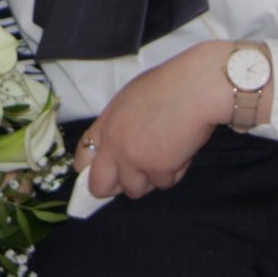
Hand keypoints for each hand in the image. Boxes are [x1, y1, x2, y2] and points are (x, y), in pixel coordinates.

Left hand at [73, 42, 265, 201]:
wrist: (195, 88)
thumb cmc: (169, 86)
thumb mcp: (130, 101)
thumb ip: (119, 126)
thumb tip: (121, 147)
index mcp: (105, 124)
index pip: (82, 157)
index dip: (92, 169)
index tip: (105, 171)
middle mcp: (113, 145)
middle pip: (99, 186)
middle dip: (115, 187)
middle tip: (135, 176)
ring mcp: (133, 160)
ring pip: (135, 190)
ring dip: (150, 179)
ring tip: (166, 155)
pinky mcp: (156, 170)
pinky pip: (164, 183)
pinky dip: (175, 172)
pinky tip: (182, 150)